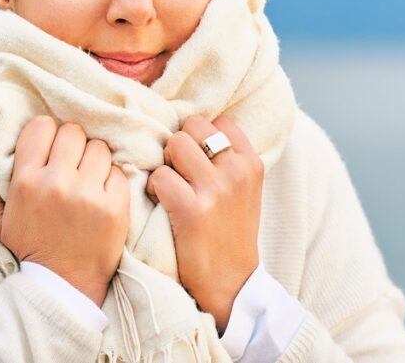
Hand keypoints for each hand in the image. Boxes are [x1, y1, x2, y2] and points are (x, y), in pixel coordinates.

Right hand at [0, 115, 129, 307]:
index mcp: (26, 182)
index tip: (50, 148)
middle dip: (72, 145)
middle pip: (73, 133)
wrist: (64, 284)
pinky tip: (102, 194)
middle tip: (71, 164)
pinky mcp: (115, 205)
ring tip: (87, 179)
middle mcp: (57, 183)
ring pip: (98, 148)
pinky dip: (111, 179)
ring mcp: (88, 194)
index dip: (47, 134)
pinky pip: (117, 171)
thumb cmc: (31, 248)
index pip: (41, 127)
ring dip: (93, 160)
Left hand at [144, 115, 262, 332]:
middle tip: (178, 170)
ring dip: (165, 163)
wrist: (232, 283)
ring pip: (175, 144)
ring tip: (169, 184)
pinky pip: (160, 175)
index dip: (200, 135)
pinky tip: (160, 201)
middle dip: (179, 145)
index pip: (218, 121)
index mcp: (252, 163)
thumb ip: (228, 159)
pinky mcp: (192, 210)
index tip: (195, 157)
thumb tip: (195, 128)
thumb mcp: (245, 190)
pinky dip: (153, 186)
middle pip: (193, 126)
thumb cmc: (231, 233)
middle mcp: (237, 171)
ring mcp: (216, 189)